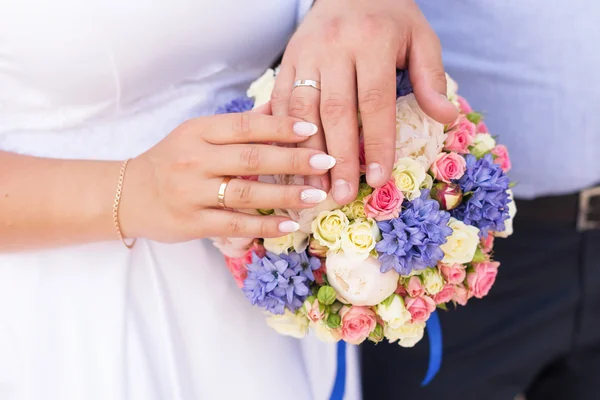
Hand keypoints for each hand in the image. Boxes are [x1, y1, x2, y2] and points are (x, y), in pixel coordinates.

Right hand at [120, 112, 335, 241]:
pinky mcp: (191, 223)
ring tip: (316, 195)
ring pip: (247, 194)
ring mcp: (191, 193)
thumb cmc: (171, 161)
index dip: (280, 126)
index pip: (245, 126)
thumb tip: (279, 108)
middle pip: (252, 159)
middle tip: (326, 162)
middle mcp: (194, 159)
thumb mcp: (197, 135)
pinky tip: (289, 224)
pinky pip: (234, 225)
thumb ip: (238, 126)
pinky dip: (263, 225)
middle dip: (293, 160)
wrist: (128, 195)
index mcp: (198, 132)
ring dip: (286, 195)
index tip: (312, 129)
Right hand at [271, 0, 457, 203]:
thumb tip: (446, 118)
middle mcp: (334, 48)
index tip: (378, 178)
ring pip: (302, 110)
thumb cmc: (389, 17)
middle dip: (338, 158)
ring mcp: (306, 54)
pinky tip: (289, 160)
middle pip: (335, 111)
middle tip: (341, 195)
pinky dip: (282, 133)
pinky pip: (280, 100)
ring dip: (305, 152)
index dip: (376, 142)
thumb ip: (431, 77)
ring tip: (313, 187)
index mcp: (372, 42)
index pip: (374, 101)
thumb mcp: (420, 38)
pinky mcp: (287, 60)